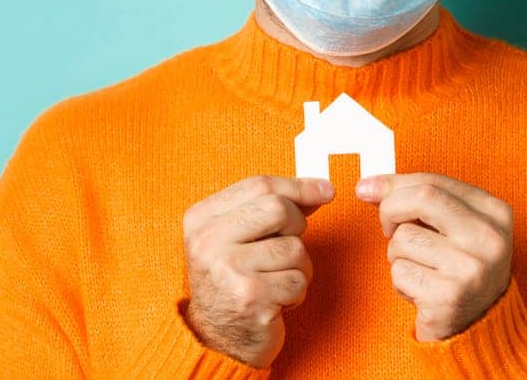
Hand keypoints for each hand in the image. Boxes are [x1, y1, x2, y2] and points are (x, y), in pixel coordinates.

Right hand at [181, 175, 334, 366]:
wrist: (215, 341)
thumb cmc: (235, 282)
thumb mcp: (241, 237)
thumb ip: (274, 209)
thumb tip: (322, 189)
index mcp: (200, 220)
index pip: (259, 185)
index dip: (299, 186)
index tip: (326, 190)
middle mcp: (207, 242)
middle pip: (279, 209)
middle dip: (296, 227)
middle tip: (284, 251)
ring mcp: (227, 270)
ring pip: (295, 248)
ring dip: (297, 268)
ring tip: (273, 282)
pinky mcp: (250, 298)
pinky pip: (298, 281)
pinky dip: (296, 293)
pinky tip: (274, 302)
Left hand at [356, 172, 514, 341]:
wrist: (480, 326)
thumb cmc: (459, 270)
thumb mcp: (454, 228)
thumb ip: (420, 202)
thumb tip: (369, 186)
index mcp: (496, 213)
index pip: (436, 182)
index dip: (395, 184)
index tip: (368, 188)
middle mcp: (490, 238)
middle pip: (423, 199)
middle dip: (391, 210)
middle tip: (389, 229)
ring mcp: (472, 268)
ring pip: (404, 239)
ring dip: (398, 255)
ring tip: (419, 269)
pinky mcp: (449, 296)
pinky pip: (400, 272)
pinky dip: (400, 282)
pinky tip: (420, 291)